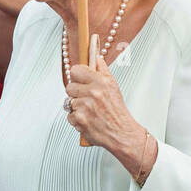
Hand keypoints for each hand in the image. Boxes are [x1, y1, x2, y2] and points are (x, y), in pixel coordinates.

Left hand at [65, 40, 145, 158]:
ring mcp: (85, 107)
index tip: (79, 80)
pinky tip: (87, 119)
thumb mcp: (113, 86)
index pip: (75, 70)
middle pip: (69, 87)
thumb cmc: (117, 111)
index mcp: (101, 82)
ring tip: (89, 111)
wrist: (121, 133)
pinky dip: (76, 119)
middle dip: (76, 93)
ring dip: (76, 107)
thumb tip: (96, 57)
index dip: (76, 76)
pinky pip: (69, 116)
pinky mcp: (79, 120)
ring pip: (68, 102)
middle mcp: (92, 93)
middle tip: (86, 99)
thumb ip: (103, 70)